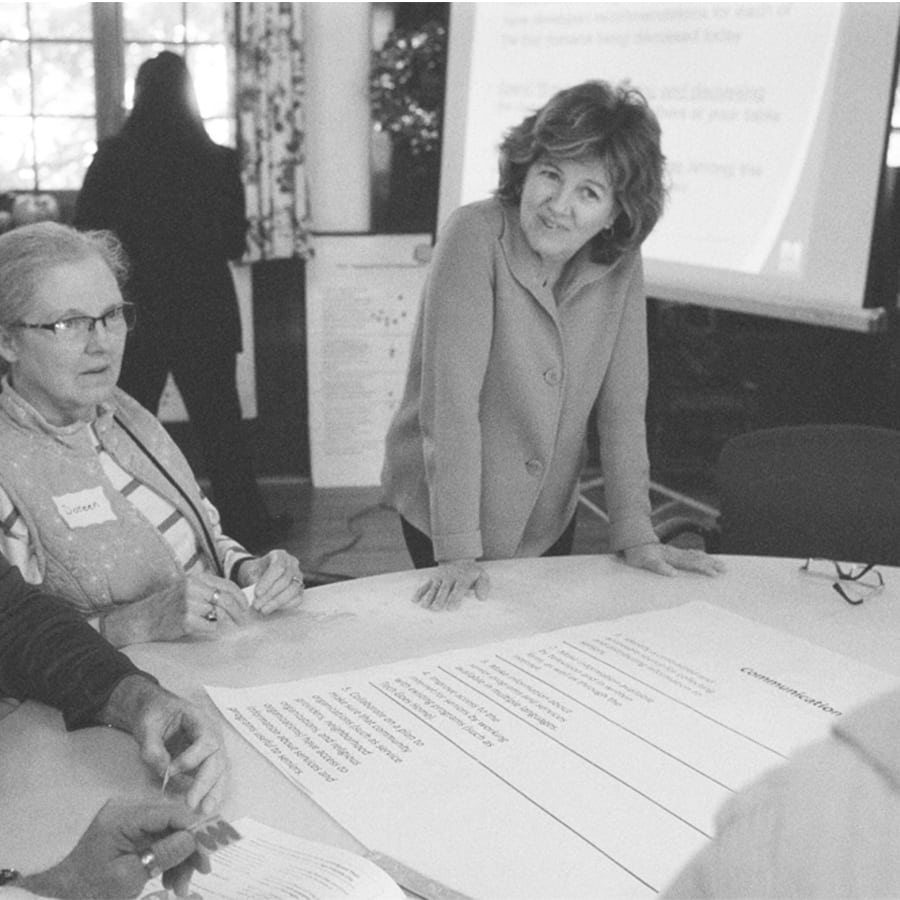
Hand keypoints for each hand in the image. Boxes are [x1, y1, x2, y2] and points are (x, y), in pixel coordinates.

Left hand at [19, 799, 208, 898]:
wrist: (61, 895)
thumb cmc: (90, 888)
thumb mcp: (129, 877)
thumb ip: (163, 854)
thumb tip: (194, 838)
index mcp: (124, 816)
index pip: (169, 813)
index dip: (194, 829)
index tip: (208, 852)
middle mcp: (129, 809)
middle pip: (172, 822)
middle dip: (188, 849)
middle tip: (200, 873)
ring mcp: (130, 820)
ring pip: (168, 832)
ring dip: (180, 858)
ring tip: (181, 887)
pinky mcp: (131, 831)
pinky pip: (158, 840)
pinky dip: (168, 859)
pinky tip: (170, 880)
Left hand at [101, 676, 227, 814]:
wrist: (156, 711)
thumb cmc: (154, 714)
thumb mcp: (147, 726)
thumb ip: (153, 748)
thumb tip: (164, 773)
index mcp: (201, 720)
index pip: (207, 741)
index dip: (191, 758)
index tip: (171, 770)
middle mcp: (212, 735)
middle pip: (217, 759)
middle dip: (206, 782)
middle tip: (192, 803)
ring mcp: (211, 749)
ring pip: (220, 771)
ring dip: (214, 791)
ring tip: (206, 810)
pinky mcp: (205, 762)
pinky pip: (214, 777)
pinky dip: (211, 792)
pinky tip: (205, 807)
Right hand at [154, 573, 249, 639]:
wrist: (142, 619)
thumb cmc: (168, 606)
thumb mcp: (187, 590)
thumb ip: (208, 591)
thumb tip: (235, 600)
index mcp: (196, 579)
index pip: (227, 585)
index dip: (240, 598)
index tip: (245, 607)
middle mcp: (193, 588)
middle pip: (227, 600)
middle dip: (239, 612)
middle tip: (243, 622)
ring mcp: (189, 604)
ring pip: (219, 614)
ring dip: (227, 623)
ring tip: (229, 628)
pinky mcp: (186, 620)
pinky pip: (210, 626)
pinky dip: (214, 630)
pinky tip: (210, 631)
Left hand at [235, 550, 304, 615]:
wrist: (259, 575)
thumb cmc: (255, 572)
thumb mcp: (251, 572)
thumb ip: (253, 581)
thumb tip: (254, 597)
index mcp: (280, 555)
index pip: (278, 567)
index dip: (268, 581)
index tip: (257, 593)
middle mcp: (292, 564)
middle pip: (285, 580)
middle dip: (270, 595)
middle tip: (257, 605)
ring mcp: (298, 576)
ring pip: (293, 590)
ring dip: (277, 602)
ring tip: (263, 610)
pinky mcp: (300, 589)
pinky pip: (297, 599)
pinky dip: (285, 606)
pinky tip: (273, 609)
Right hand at [413, 560, 489, 610]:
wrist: (459, 559)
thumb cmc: (472, 574)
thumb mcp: (482, 577)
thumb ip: (483, 586)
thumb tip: (482, 598)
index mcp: (462, 578)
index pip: (459, 588)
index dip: (455, 598)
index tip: (451, 608)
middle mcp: (450, 577)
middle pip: (444, 589)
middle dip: (440, 598)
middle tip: (436, 608)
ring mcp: (440, 577)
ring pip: (433, 587)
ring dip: (428, 596)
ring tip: (424, 606)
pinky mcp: (432, 578)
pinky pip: (425, 585)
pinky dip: (419, 592)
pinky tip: (414, 600)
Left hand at [622, 542, 725, 577]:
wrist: (630, 541)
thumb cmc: (636, 554)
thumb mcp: (644, 562)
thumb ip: (658, 567)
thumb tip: (673, 574)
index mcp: (671, 557)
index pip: (690, 563)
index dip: (703, 568)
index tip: (714, 574)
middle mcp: (675, 553)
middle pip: (697, 558)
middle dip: (711, 564)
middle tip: (725, 569)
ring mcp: (674, 552)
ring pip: (695, 555)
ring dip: (708, 559)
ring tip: (720, 563)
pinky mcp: (671, 552)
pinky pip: (688, 554)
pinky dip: (698, 555)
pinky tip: (702, 556)